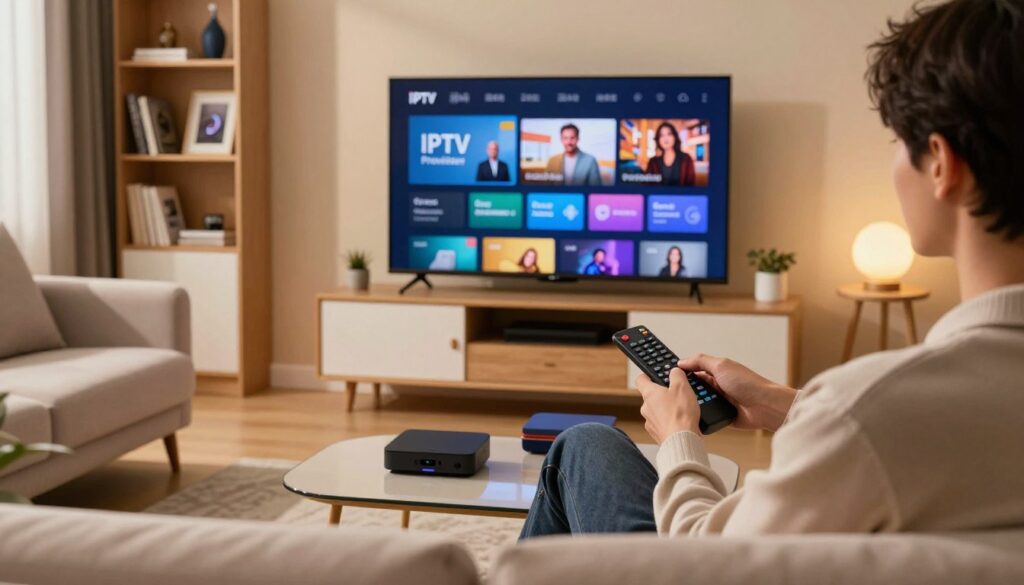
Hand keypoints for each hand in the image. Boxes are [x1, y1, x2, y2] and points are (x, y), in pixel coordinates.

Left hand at [636, 367, 700, 443]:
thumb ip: (677, 375)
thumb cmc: (680, 415)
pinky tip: (681, 422)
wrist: (682, 440)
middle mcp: (646, 408)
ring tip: (682, 410)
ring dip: (667, 409)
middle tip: (677, 393)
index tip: (653, 374)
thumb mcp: (682, 387)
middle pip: (651, 396)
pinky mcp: (656, 433)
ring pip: (657, 411)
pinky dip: (670, 422)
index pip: (641, 379)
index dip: (647, 375)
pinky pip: (662, 424)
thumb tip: (675, 371)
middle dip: (663, 394)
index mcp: (649, 393)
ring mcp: (650, 422)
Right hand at [676, 353, 796, 431]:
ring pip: (697, 403)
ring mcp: (719, 401)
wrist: (764, 406)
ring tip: (686, 404)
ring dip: (694, 404)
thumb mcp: (721, 365)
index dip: (682, 373)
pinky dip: (701, 416)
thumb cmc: (748, 383)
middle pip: (694, 388)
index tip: (669, 376)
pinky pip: (706, 416)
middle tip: (676, 392)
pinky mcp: (721, 416)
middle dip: (686, 390)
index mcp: (716, 371)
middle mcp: (717, 386)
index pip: (694, 370)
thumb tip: (682, 362)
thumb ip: (700, 361)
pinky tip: (695, 416)